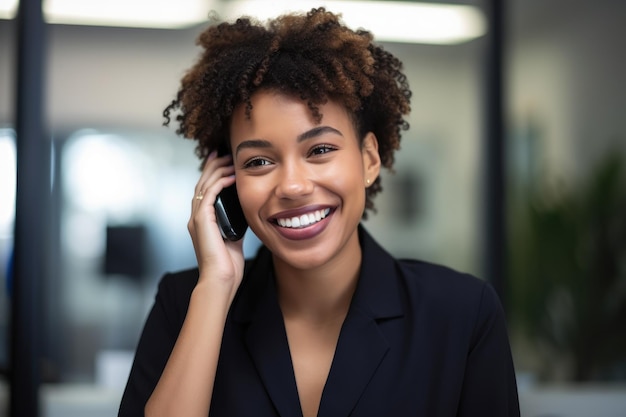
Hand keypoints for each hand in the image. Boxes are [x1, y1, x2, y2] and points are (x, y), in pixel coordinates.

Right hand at [188, 151, 244, 296]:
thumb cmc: (228, 265)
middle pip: (202, 183)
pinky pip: (208, 195)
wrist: (221, 281)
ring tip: (229, 160)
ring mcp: (197, 218)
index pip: (205, 190)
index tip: (223, 161)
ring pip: (204, 185)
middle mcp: (196, 217)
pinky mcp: (201, 221)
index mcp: (203, 220)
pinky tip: (230, 176)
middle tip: (224, 152)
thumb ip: (236, 222)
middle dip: (213, 166)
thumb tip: (247, 209)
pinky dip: (219, 183)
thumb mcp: (235, 237)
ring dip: (217, 170)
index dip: (213, 173)